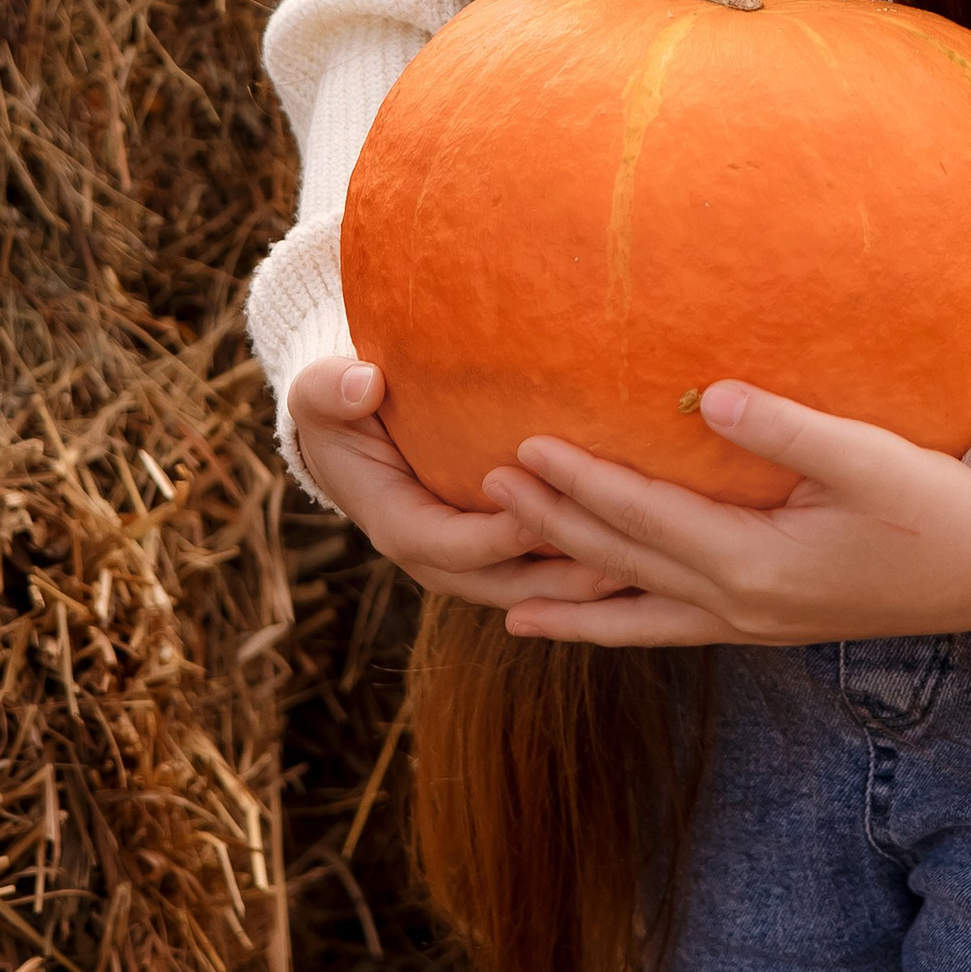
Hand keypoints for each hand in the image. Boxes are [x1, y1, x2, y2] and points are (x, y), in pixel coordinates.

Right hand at [286, 358, 619, 611]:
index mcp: (396, 525)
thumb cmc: (340, 406)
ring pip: (533, 586)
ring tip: (648, 568)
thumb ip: (332, 391)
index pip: (449, 545)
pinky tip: (641, 554)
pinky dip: (588, 564)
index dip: (495, 536)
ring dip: (585, 584)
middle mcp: (438, 556)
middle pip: (504, 584)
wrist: (353, 429)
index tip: (542, 511)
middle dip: (560, 581)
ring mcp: (473, 559)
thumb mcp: (322, 393)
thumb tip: (362, 385)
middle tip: (620, 562)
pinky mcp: (502, 547)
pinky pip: (546, 568)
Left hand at [479, 382, 970, 649]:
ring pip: (636, 611)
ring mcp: (750, 622)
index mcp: (756, 564)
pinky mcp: (764, 622)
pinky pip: (667, 628)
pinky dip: (613, 628)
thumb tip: (704, 391)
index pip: (644, 518)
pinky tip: (577, 624)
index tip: (522, 447)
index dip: (580, 483)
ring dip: (570, 593)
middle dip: (553, 528)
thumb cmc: (939, 503)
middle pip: (624, 565)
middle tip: (485, 490)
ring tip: (501, 595)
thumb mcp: (868, 456)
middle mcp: (739, 605)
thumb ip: (785, 427)